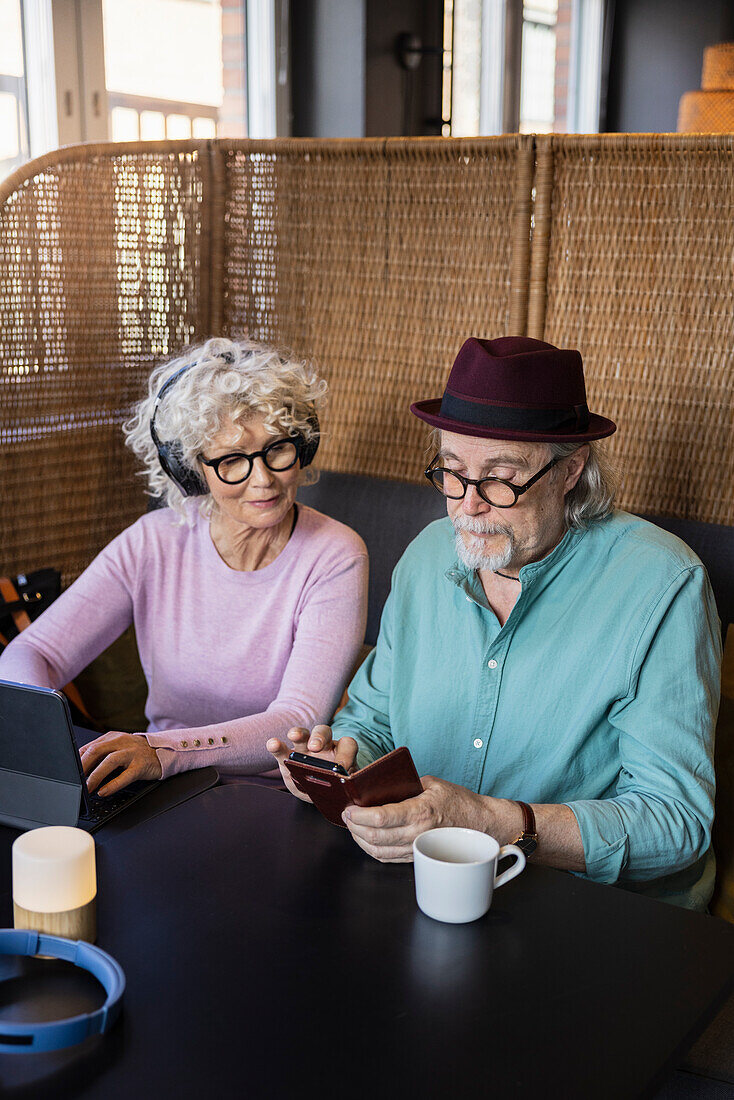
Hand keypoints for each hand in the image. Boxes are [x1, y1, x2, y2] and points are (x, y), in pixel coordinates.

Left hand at [80, 731, 162, 795]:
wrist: (162, 752)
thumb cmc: (135, 752)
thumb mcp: (117, 748)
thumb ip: (101, 754)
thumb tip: (80, 768)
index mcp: (112, 737)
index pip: (89, 747)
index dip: (77, 760)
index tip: (70, 773)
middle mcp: (121, 742)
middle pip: (96, 751)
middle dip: (83, 767)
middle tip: (75, 781)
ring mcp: (132, 753)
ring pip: (110, 762)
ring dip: (95, 776)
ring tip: (87, 788)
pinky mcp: (141, 765)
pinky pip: (125, 776)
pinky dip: (113, 784)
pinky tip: (104, 791)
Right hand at [266, 725, 358, 801]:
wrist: (319, 792)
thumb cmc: (334, 787)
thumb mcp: (341, 790)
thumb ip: (343, 790)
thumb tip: (346, 796)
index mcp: (341, 752)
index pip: (347, 745)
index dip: (346, 754)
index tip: (342, 767)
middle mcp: (324, 746)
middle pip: (324, 732)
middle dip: (319, 738)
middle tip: (315, 747)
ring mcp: (305, 749)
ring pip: (303, 735)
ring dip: (298, 734)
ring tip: (294, 736)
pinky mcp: (287, 757)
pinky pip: (282, 750)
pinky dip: (277, 746)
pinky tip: (273, 744)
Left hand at [343, 775, 491, 861]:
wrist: (480, 823)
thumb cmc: (459, 801)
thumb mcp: (431, 783)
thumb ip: (405, 785)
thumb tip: (380, 785)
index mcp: (420, 811)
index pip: (382, 817)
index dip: (360, 815)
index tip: (350, 808)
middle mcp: (417, 833)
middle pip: (375, 837)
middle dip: (354, 827)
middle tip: (347, 815)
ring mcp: (417, 848)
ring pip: (379, 851)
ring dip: (360, 840)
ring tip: (353, 827)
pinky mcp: (417, 856)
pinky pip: (388, 858)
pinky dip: (372, 851)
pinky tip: (366, 840)